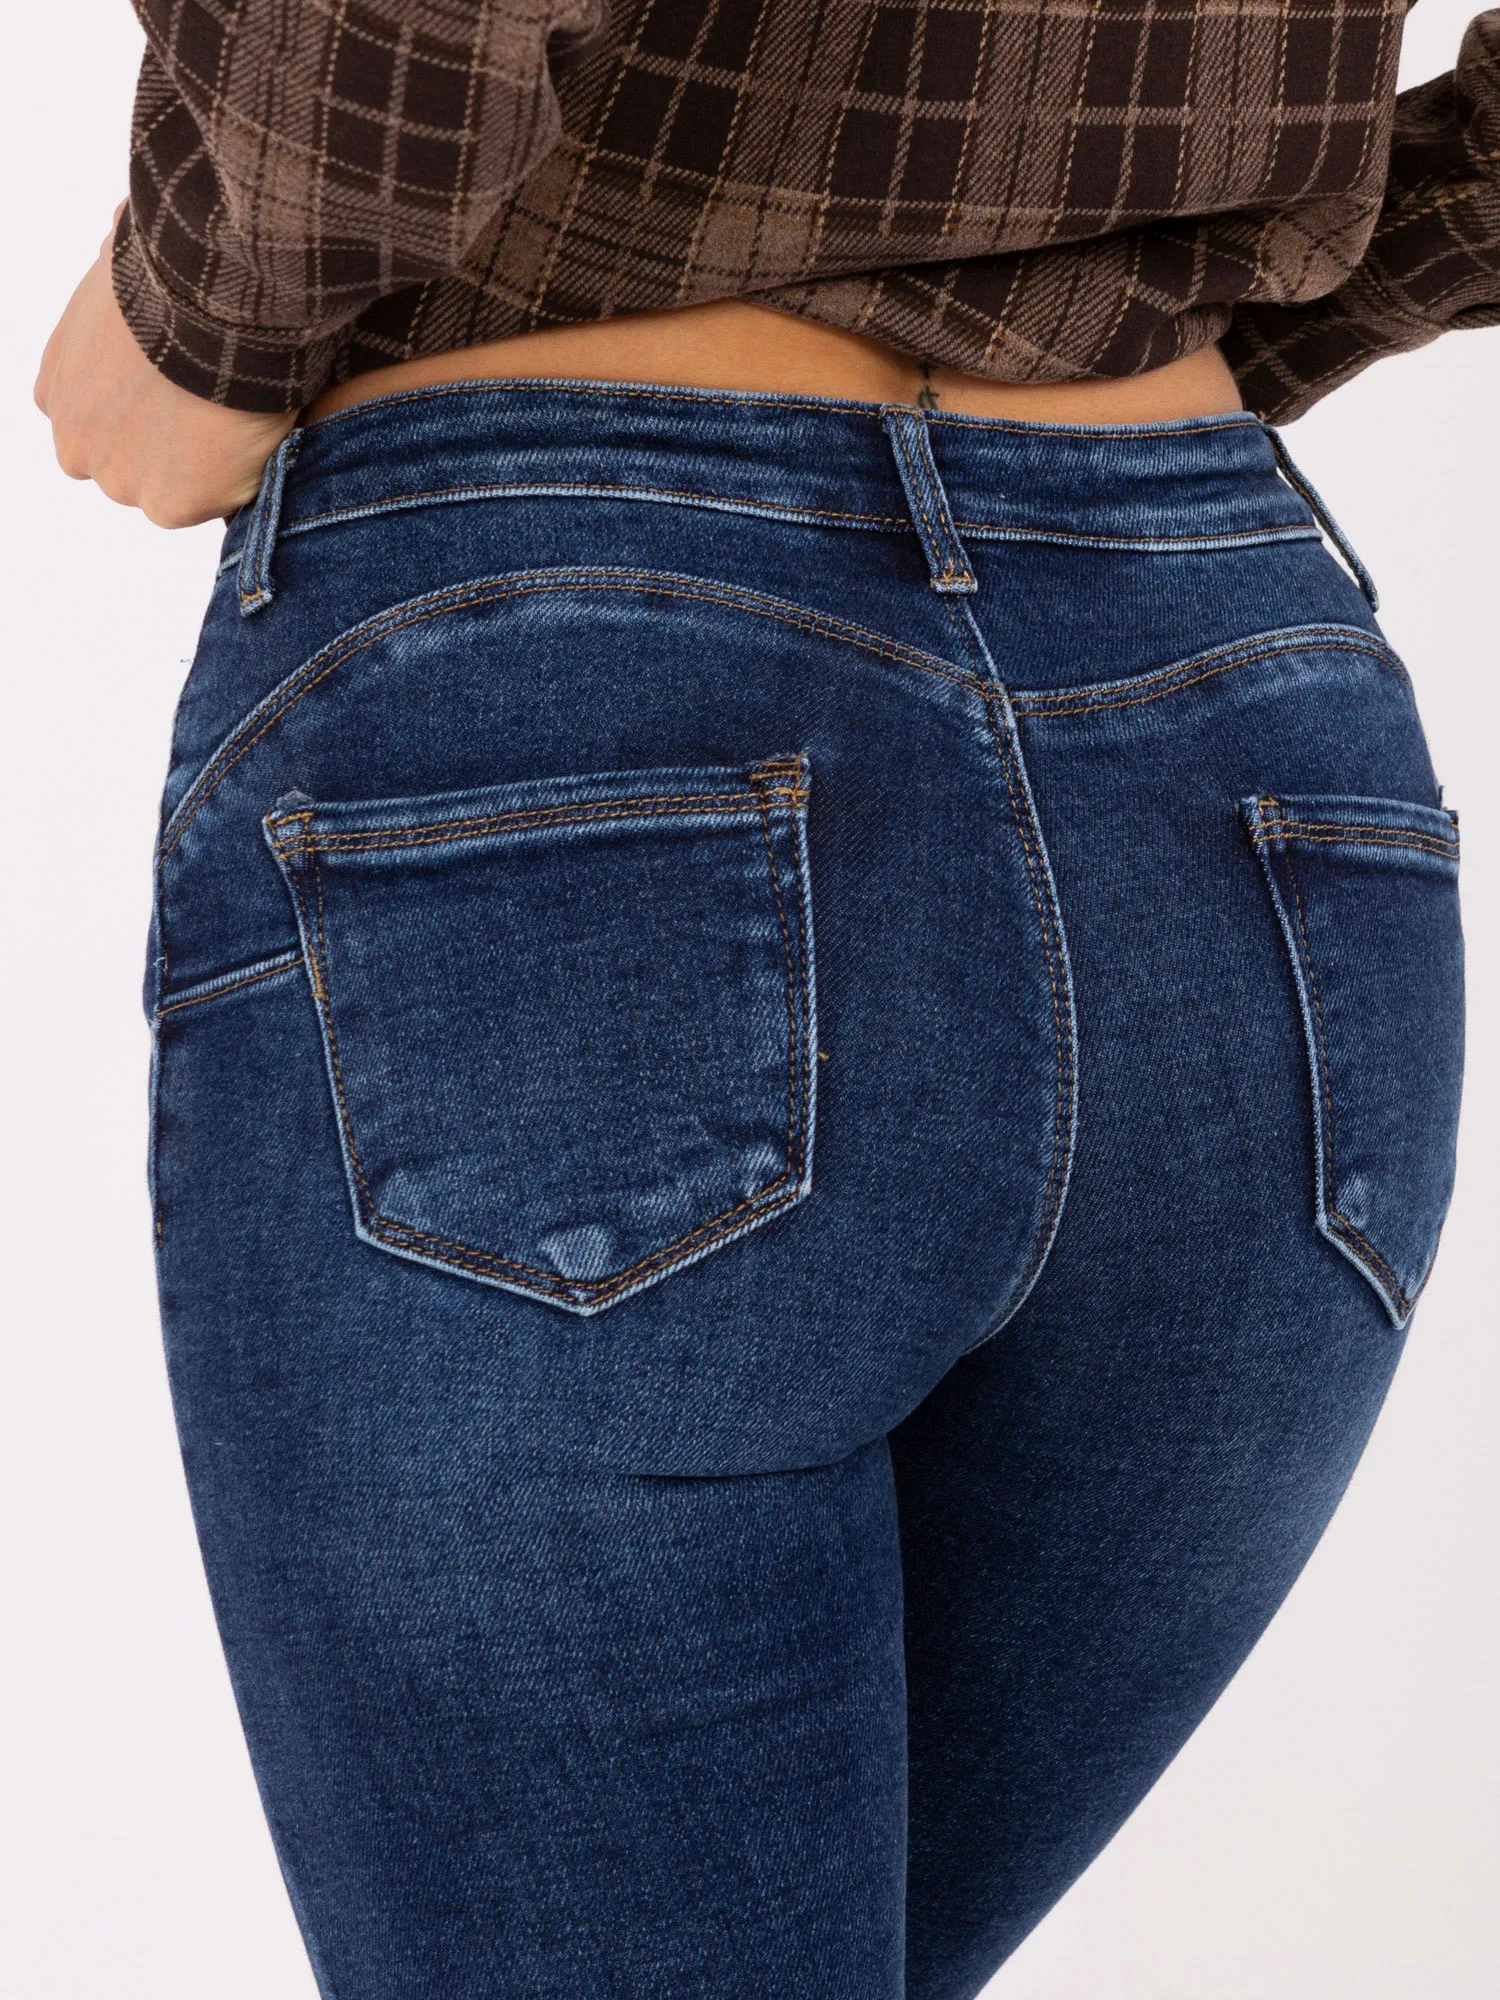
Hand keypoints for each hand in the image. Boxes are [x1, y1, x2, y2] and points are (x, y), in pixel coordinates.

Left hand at [35, 210, 295, 528]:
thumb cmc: (171, 269)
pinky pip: (217, 503)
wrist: (207, 296)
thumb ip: (115, 279)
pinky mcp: (171, 504)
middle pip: (132, 466)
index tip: (182, 388)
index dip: (145, 408)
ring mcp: (121, 480)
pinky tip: (258, 432)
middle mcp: (76, 443)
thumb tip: (125, 230)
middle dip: (171, 446)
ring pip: (175, 488)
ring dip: (208, 464)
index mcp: (57, 389)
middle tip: (221, 407)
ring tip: (245, 417)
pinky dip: (242, 478)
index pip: (101, 420)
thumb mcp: (120, 256)